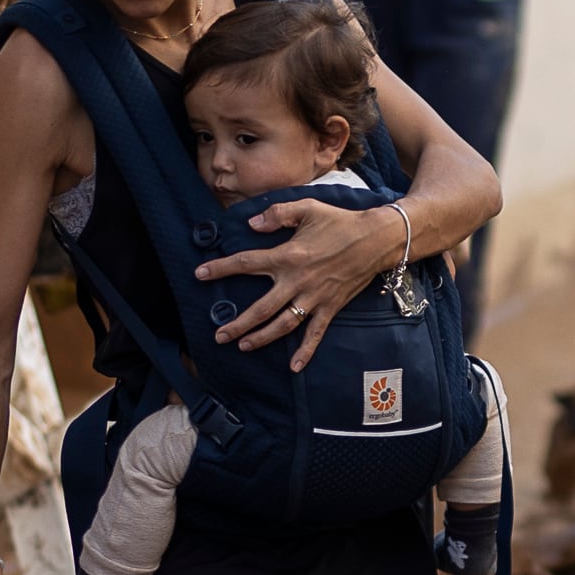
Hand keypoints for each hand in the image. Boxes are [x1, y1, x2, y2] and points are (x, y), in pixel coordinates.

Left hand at [194, 199, 406, 369]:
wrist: (376, 240)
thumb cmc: (340, 222)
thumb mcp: (307, 208)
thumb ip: (277, 214)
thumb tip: (251, 225)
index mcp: (288, 256)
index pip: (246, 263)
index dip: (220, 269)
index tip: (199, 274)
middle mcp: (297, 281)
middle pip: (261, 308)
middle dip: (238, 324)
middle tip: (219, 335)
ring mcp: (314, 298)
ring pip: (282, 325)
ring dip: (261, 338)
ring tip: (242, 346)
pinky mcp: (330, 308)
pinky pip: (315, 334)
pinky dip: (305, 352)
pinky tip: (294, 367)